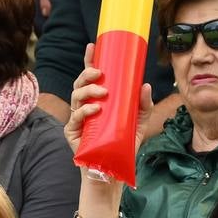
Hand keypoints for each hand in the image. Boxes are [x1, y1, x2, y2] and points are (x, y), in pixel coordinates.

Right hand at [63, 43, 153, 157]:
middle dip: (87, 74)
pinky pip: (75, 117)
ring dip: (88, 90)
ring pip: (75, 97)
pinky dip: (85, 111)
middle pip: (80, 83)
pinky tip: (95, 110)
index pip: (90, 78)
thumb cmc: (123, 146)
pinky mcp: (72, 132)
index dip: (89, 61)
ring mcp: (77, 119)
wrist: (113, 170)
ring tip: (102, 93)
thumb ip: (143, 106)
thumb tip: (145, 85)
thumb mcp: (139, 123)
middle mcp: (85, 107)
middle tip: (99, 73)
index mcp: (97, 101)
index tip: (92, 46)